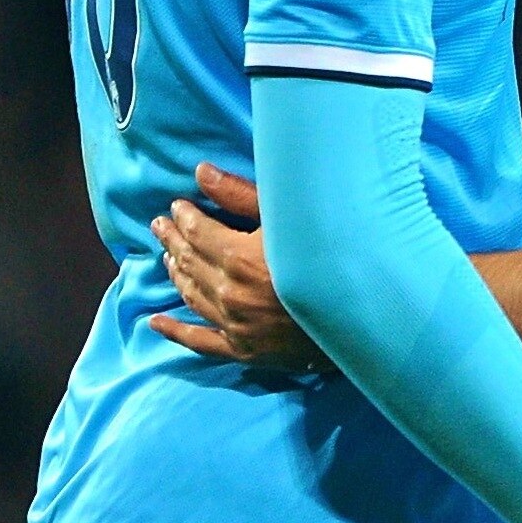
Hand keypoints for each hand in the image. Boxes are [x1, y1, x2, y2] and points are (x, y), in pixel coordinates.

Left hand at [148, 163, 326, 370]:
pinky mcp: (244, 350)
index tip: (176, 206)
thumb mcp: (291, 218)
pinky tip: (156, 323)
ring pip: (191, 297)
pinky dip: (175, 332)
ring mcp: (234, 325)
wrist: (365, 317)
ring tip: (166, 257)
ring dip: (175, 275)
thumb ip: (242, 194)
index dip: (183, 217)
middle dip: (172, 240)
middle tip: (158, 226)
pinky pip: (200, 342)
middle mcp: (229, 293)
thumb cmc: (333, 258)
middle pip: (189, 262)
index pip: (197, 232)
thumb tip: (201, 172)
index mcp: (239, 258)